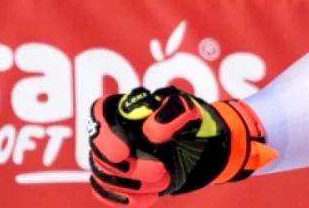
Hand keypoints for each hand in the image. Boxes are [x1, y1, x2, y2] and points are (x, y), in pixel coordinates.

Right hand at [88, 87, 274, 205]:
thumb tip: (151, 129)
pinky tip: (152, 195)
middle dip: (129, 168)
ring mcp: (119, 158)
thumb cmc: (198, 124)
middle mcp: (117, 133)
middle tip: (160, 169)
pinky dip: (128, 199)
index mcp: (128, 109)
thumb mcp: (192, 112)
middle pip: (100, 154)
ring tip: (165, 179)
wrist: (209, 150)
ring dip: (134, 185)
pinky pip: (109, 194)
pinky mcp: (124, 180)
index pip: (99, 116)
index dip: (103, 135)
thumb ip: (173, 112)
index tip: (125, 151)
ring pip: (104, 177)